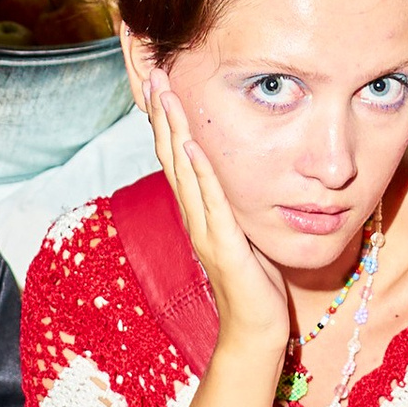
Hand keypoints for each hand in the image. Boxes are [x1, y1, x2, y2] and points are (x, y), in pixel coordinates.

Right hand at [145, 74, 289, 353]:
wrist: (255, 332)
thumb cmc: (255, 285)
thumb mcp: (244, 234)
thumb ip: (235, 207)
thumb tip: (237, 178)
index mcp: (199, 212)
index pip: (177, 158)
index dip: (166, 122)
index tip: (159, 85)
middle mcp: (194, 217)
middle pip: (171, 157)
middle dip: (162, 115)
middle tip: (152, 75)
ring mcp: (204, 230)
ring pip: (184, 171)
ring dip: (174, 131)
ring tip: (165, 95)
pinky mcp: (222, 245)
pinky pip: (210, 201)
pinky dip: (200, 170)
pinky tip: (192, 143)